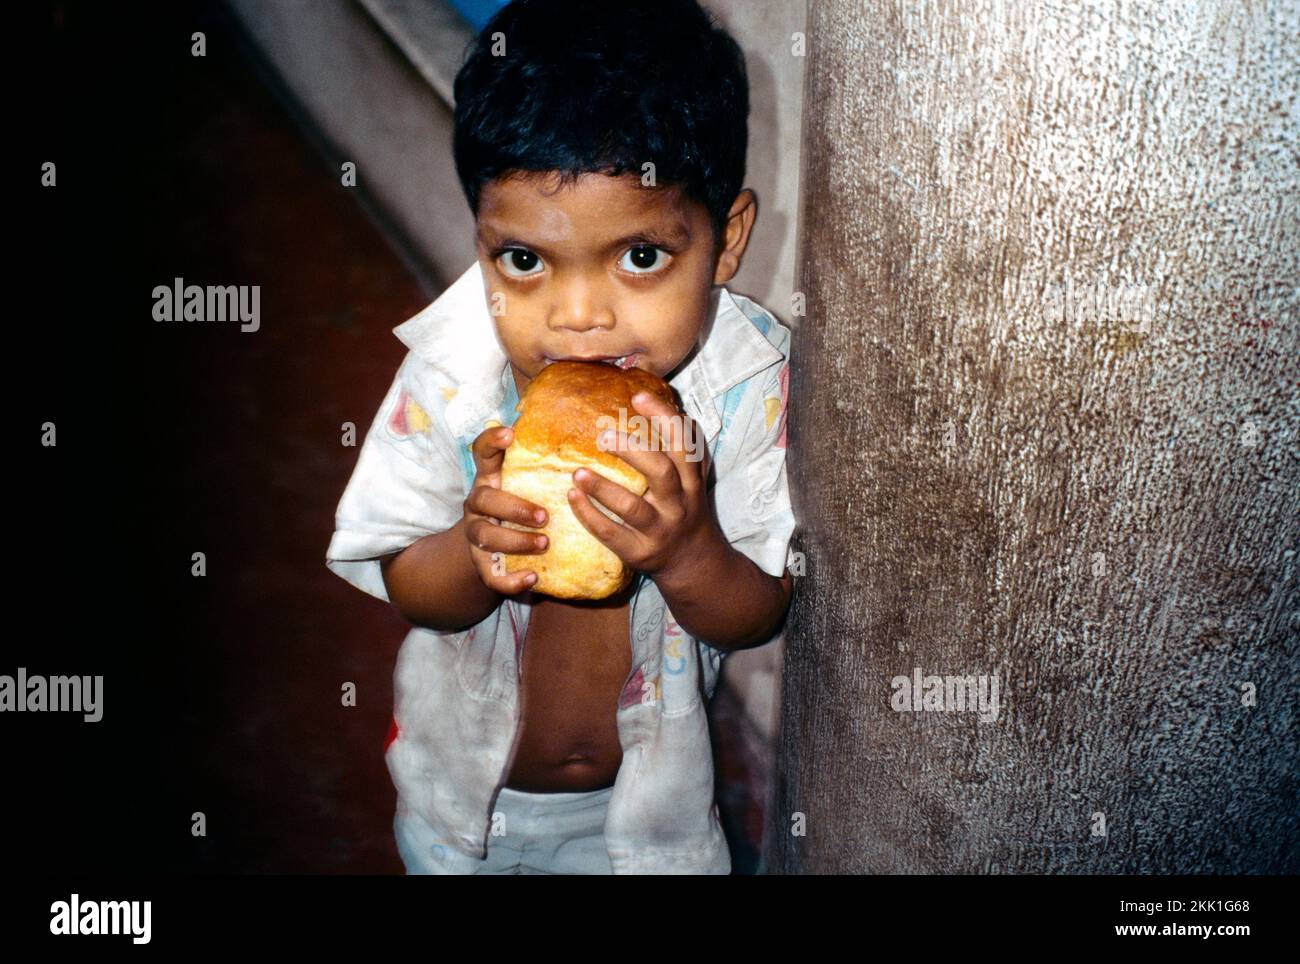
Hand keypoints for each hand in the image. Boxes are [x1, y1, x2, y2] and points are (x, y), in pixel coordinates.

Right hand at [462, 424, 548, 594]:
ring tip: (545, 544)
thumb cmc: (528, 506)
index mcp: (492, 477)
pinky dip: (510, 579)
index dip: (491, 441)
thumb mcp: (533, 484)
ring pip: (485, 535)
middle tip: (545, 516)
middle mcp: (479, 502)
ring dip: (515, 541)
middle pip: (483, 498)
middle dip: (514, 507)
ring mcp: (477, 532)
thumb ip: (549, 468)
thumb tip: (598, 442)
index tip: (511, 434)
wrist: (500, 550)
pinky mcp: (482, 564)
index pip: (482, 452)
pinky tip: (532, 578)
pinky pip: (490, 574)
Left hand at [567, 391, 720, 578]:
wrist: (694, 562)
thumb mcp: (693, 479)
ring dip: (603, 488)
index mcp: (692, 480)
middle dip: (632, 451)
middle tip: (603, 435)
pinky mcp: (639, 552)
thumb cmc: (685, 509)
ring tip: (577, 472)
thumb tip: (659, 404)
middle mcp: (679, 504)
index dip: (664, 418)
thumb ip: (681, 448)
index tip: (639, 397)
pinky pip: (612, 534)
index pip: (685, 444)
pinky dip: (590, 516)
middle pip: (661, 472)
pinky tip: (572, 498)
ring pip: (633, 508)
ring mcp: (659, 530)